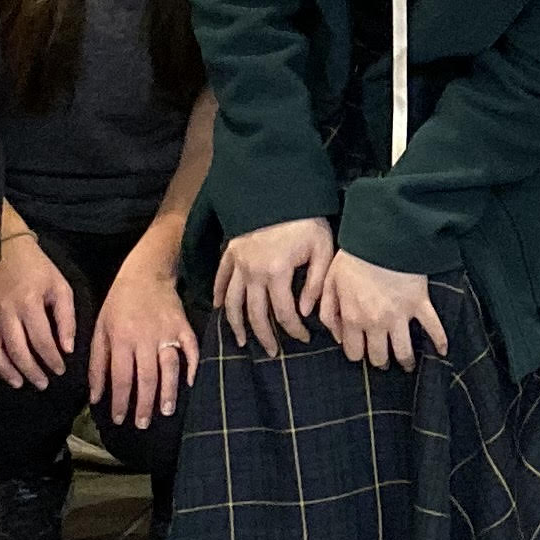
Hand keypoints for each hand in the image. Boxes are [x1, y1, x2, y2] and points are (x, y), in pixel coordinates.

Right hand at [0, 227, 78, 387]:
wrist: (2, 243)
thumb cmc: (35, 266)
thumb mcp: (59, 285)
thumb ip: (66, 317)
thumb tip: (67, 347)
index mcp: (29, 303)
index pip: (42, 341)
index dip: (51, 360)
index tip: (59, 370)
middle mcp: (5, 310)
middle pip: (17, 350)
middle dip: (30, 371)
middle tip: (41, 384)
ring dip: (5, 370)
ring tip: (18, 383)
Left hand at [92, 250, 199, 428]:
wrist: (146, 272)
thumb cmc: (118, 303)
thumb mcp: (100, 329)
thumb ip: (97, 363)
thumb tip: (95, 396)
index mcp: (121, 338)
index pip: (121, 377)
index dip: (120, 401)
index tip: (119, 419)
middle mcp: (144, 338)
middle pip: (146, 378)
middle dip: (144, 404)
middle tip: (143, 424)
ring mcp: (167, 332)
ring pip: (169, 367)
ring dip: (168, 391)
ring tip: (166, 411)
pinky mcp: (183, 326)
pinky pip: (191, 349)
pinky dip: (193, 366)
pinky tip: (191, 383)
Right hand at [215, 217, 333, 355]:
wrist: (280, 187)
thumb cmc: (306, 218)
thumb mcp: (322, 248)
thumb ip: (316, 283)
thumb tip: (306, 312)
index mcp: (276, 272)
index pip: (283, 313)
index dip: (294, 330)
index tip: (305, 337)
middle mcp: (252, 272)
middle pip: (254, 314)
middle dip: (265, 337)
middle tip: (273, 352)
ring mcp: (238, 262)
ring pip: (232, 302)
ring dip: (236, 325)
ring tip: (243, 342)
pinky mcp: (231, 251)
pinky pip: (220, 278)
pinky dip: (217, 294)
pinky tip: (218, 308)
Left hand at [321, 251, 446, 370]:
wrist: (381, 236)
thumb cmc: (352, 257)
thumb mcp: (330, 281)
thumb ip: (328, 311)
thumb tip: (335, 336)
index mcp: (354, 318)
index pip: (353, 352)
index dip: (356, 354)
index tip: (361, 351)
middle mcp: (377, 323)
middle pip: (379, 356)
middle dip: (380, 361)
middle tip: (383, 359)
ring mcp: (401, 315)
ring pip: (404, 351)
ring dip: (405, 361)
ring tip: (407, 364)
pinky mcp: (420, 303)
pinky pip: (433, 327)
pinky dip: (440, 341)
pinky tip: (442, 351)